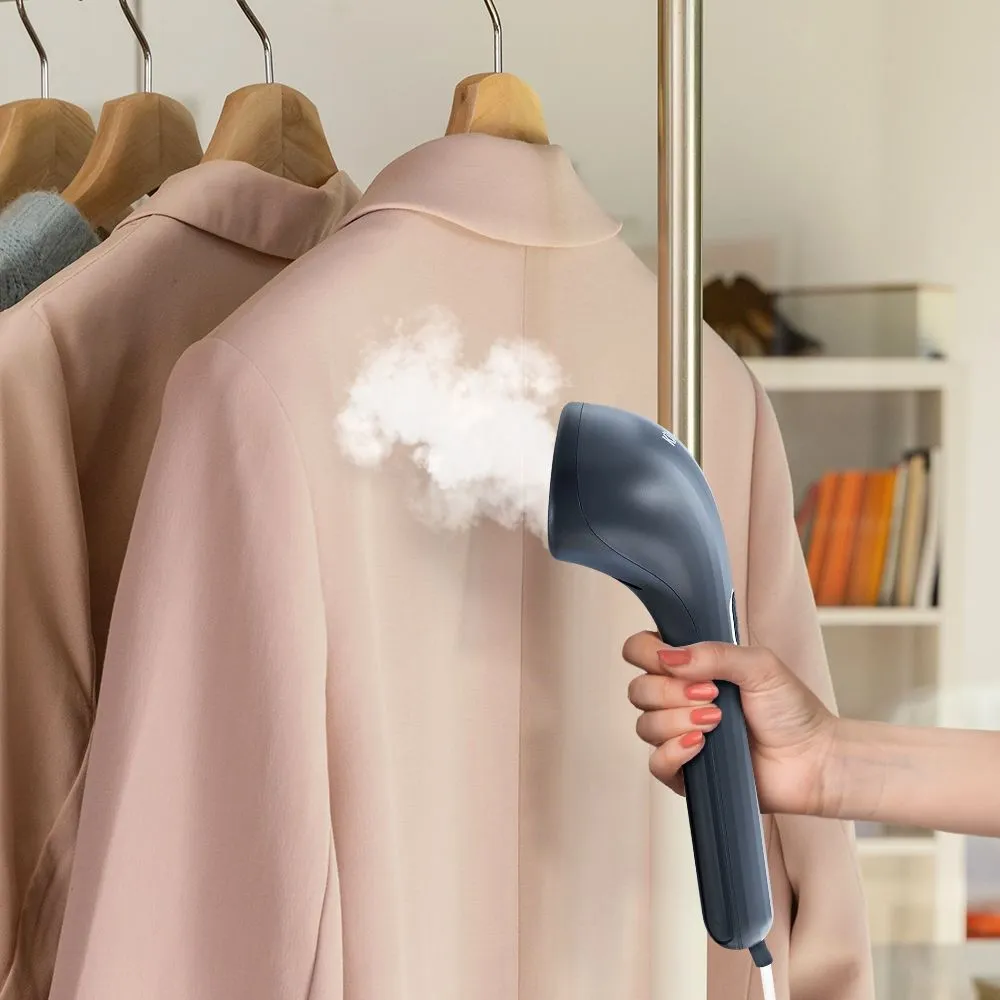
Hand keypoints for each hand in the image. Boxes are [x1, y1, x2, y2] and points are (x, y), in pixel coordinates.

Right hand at [623, 633, 838, 816]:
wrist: (814, 759)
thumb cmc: (791, 710)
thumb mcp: (759, 665)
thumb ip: (714, 653)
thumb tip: (668, 656)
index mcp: (689, 669)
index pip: (640, 651)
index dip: (647, 654)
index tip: (676, 663)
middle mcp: (677, 700)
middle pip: (638, 690)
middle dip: (671, 692)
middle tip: (712, 695)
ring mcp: (678, 736)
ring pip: (645, 726)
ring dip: (677, 721)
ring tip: (716, 722)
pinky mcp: (685, 773)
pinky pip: (655, 763)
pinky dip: (673, 751)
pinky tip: (700, 745)